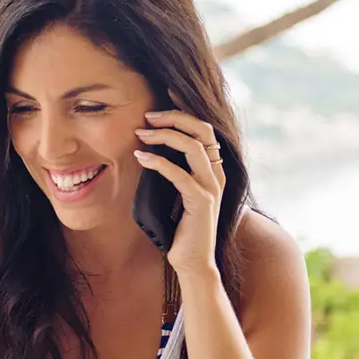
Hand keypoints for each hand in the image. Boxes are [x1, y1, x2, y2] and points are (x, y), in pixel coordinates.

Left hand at [134, 109, 225, 276]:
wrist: (192, 262)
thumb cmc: (180, 230)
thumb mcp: (175, 194)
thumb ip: (172, 171)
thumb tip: (148, 147)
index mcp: (213, 170)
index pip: (205, 130)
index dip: (187, 111)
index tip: (166, 96)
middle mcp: (217, 175)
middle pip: (203, 130)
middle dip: (175, 116)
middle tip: (148, 114)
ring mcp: (211, 188)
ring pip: (193, 147)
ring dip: (165, 135)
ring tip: (142, 132)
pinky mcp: (201, 202)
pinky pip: (179, 174)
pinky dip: (158, 162)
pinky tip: (141, 158)